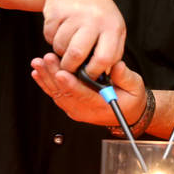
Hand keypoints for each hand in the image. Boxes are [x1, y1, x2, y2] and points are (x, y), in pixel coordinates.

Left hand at [31, 56, 145, 126]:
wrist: (128, 113)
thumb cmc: (131, 98)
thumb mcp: (135, 86)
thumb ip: (125, 76)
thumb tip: (116, 65)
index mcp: (102, 106)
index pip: (84, 96)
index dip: (71, 85)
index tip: (61, 73)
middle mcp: (86, 110)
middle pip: (66, 94)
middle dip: (53, 75)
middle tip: (46, 60)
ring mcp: (76, 110)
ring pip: (57, 94)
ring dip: (46, 77)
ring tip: (38, 63)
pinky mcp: (71, 106)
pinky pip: (55, 95)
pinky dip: (45, 83)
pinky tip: (38, 72)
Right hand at [41, 0, 125, 75]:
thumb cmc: (96, 14)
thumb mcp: (111, 29)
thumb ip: (110, 53)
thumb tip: (101, 80)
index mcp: (113, 27)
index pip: (105, 59)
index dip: (94, 73)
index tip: (88, 76)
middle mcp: (95, 19)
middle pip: (77, 55)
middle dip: (70, 66)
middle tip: (69, 66)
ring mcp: (75, 14)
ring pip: (61, 47)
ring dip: (60, 51)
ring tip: (67, 41)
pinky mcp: (56, 11)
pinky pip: (49, 36)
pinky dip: (52, 38)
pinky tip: (60, 28)